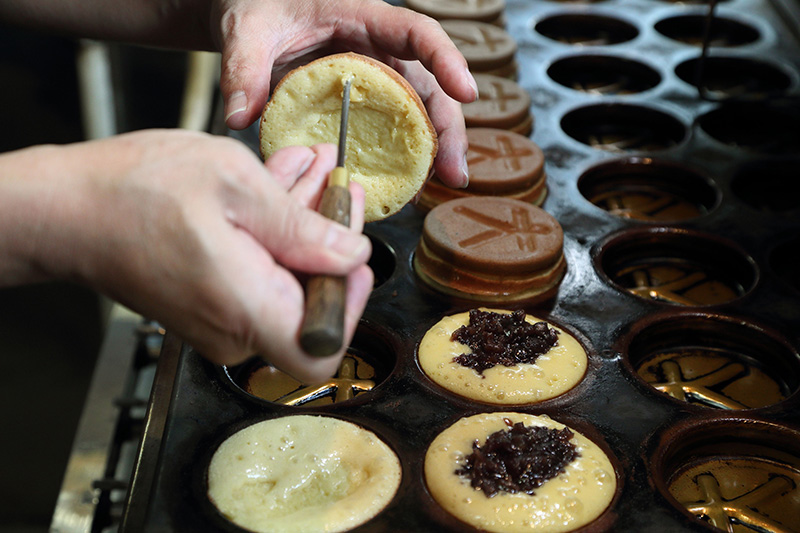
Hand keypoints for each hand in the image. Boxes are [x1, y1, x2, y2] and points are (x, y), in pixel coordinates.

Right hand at [3, 131, 371, 381]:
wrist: (67, 210)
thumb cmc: (135, 192)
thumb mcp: (236, 186)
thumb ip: (303, 228)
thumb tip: (352, 255)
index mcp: (247, 310)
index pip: (324, 348)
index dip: (351, 304)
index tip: (353, 255)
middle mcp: (234, 331)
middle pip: (310, 301)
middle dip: (328, 237)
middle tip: (336, 183)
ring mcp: (220, 321)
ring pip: (284, 279)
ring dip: (301, 222)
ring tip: (310, 168)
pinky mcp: (209, 304)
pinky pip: (257, 273)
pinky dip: (271, 230)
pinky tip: (278, 185)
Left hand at [212, 0, 476, 187]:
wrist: (254, 14)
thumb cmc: (257, 8)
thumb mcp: (247, 31)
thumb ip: (243, 68)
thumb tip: (239, 117)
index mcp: (361, 16)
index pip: (416, 32)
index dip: (445, 60)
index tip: (465, 92)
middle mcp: (380, 47)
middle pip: (429, 83)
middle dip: (448, 127)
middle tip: (454, 170)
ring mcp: (377, 75)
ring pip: (421, 108)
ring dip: (437, 146)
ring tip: (446, 182)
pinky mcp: (368, 100)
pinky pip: (396, 125)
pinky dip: (408, 152)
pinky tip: (412, 181)